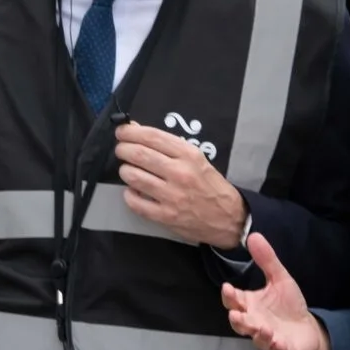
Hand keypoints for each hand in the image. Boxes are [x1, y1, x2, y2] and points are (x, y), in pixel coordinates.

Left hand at [117, 123, 247, 246]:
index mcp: (189, 155)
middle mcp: (179, 173)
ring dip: (125, 171)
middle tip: (121, 150)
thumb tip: (138, 130)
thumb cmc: (210, 186)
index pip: (152, 137)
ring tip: (128, 170)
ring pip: (133, 177)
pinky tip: (133, 191)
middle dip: (123, 149)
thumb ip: (168, 146)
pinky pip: (136, 202)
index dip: (130, 132)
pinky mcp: (165, 216)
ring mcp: (171, 196)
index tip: (122, 131)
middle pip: (139, 154)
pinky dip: (129, 194)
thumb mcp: (196, 159)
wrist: (228, 218)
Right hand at [222, 234, 330, 349]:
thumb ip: (266, 260)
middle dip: (237, 318)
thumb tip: (253, 235)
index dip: (229, 295)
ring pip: (255, 336)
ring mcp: (265, 336)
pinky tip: (276, 340)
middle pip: (239, 322)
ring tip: (259, 327)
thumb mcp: (279, 279)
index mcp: (250, 304)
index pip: (234, 300)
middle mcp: (253, 321)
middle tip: (235, 314)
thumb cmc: (287, 305)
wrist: (306, 329)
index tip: (227, 288)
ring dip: (255, 332)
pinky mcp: (279, 347)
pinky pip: (274, 348)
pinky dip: (274, 345)